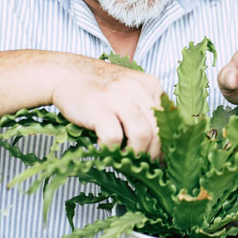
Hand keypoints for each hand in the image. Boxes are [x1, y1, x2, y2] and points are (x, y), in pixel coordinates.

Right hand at [49, 55, 163, 158]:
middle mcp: (139, 89)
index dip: (166, 143)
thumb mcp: (131, 90)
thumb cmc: (101, 88)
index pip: (170, 120)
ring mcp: (119, 97)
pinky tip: (105, 148)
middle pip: (159, 130)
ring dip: (136, 154)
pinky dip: (111, 149)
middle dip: (153, 154)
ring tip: (125, 159)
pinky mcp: (98, 107)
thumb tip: (161, 143)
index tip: (159, 157)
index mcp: (151, 85)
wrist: (67, 73)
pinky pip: (114, 137)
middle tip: (142, 164)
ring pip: (142, 134)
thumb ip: (147, 108)